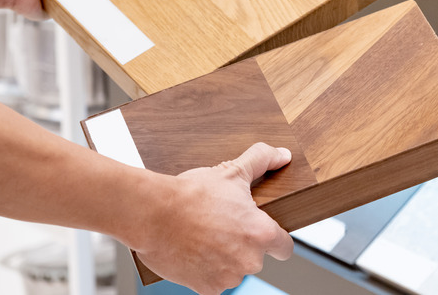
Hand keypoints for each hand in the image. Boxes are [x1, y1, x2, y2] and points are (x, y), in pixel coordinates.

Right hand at [134, 143, 293, 294]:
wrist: (152, 213)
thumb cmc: (191, 194)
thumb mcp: (232, 170)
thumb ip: (262, 160)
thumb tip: (282, 155)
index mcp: (261, 233)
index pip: (285, 247)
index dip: (276, 239)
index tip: (263, 234)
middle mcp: (249, 260)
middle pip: (257, 257)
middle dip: (243, 245)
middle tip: (223, 226)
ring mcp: (228, 277)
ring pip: (235, 270)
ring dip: (225, 258)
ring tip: (206, 236)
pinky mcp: (207, 288)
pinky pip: (213, 281)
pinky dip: (206, 270)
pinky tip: (195, 251)